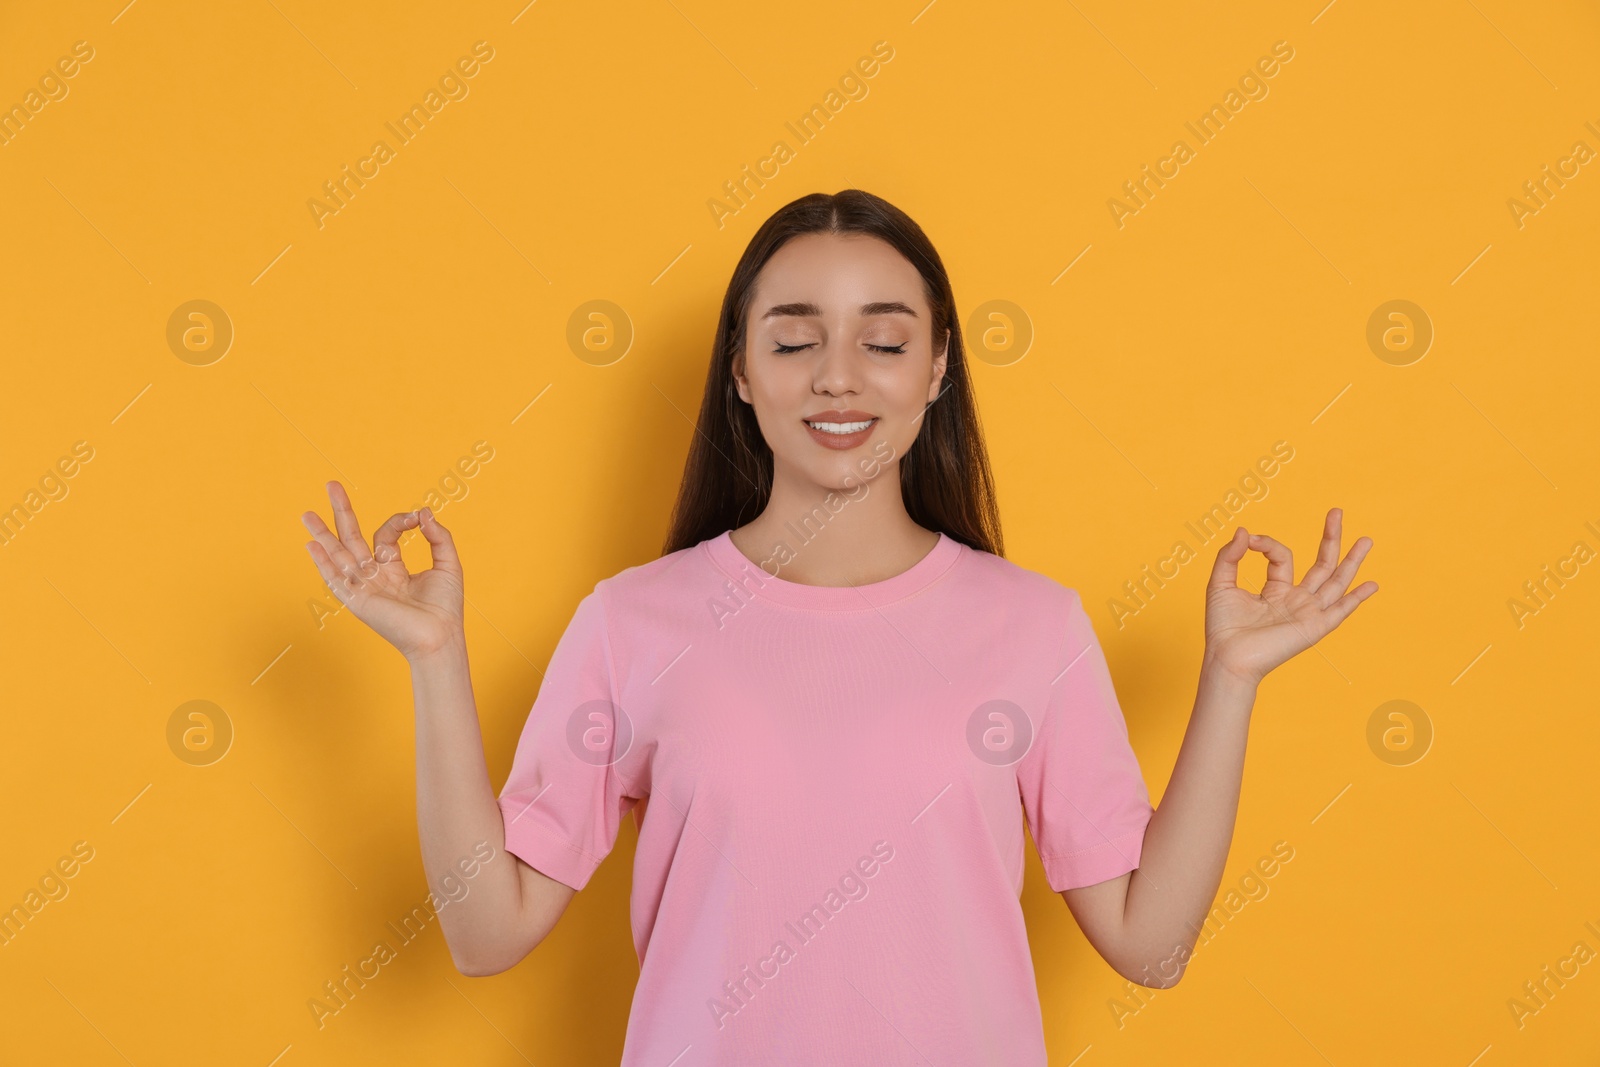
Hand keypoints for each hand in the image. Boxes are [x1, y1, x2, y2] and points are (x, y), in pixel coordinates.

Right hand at [300, 481, 464, 660]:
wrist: (441, 637)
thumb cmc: (446, 608)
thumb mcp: (448, 564)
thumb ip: (438, 537)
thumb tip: (424, 512)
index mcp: (394, 569)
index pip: (385, 535)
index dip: (399, 521)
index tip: (417, 517)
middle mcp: (375, 577)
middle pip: (352, 538)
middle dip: (342, 512)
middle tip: (331, 484)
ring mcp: (364, 588)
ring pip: (339, 555)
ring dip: (323, 534)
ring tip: (307, 513)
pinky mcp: (358, 600)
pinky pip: (337, 579)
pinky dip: (323, 563)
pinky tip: (311, 546)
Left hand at [1202, 507, 1376, 684]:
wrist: (1228, 658)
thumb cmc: (1222, 627)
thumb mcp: (1220, 583)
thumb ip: (1230, 556)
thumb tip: (1243, 531)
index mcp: (1276, 590)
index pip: (1282, 556)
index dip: (1266, 543)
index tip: (1248, 541)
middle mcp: (1296, 601)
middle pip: (1321, 565)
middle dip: (1330, 538)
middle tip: (1336, 511)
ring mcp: (1308, 613)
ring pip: (1336, 581)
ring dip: (1352, 560)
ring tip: (1367, 539)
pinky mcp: (1314, 627)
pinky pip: (1340, 610)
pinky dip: (1356, 598)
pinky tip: (1372, 585)